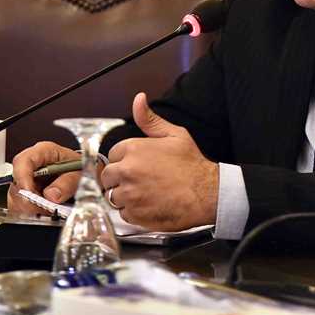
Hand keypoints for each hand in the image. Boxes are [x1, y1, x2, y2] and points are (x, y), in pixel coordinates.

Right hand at [6, 141, 80, 215]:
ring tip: (49, 210)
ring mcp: (28, 180)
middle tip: (46, 208)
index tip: (30, 195)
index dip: (22, 179)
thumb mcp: (80, 173)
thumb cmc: (80, 168)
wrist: (83, 174)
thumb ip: (68, 183)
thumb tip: (51, 195)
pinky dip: (31, 212)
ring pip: (16, 197)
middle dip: (28, 199)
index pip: (22, 162)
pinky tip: (45, 212)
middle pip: (16, 182)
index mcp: (43, 152)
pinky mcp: (27, 194)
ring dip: (30, 208)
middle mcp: (32, 165)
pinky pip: (20, 206)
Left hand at [100, 92, 217, 231]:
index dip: (124, 161)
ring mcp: (129, 194)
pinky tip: (148, 205)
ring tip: (145, 193)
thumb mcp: (174, 134)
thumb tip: (138, 99)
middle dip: (119, 179)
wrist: (207, 194)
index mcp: (133, 149)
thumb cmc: (192, 165)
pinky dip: (132, 211)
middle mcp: (127, 170)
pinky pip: (122, 213)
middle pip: (107, 176)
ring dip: (124, 196)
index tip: (136, 166)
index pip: (111, 155)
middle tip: (139, 181)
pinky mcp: (134, 214)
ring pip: (113, 195)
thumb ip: (150, 119)